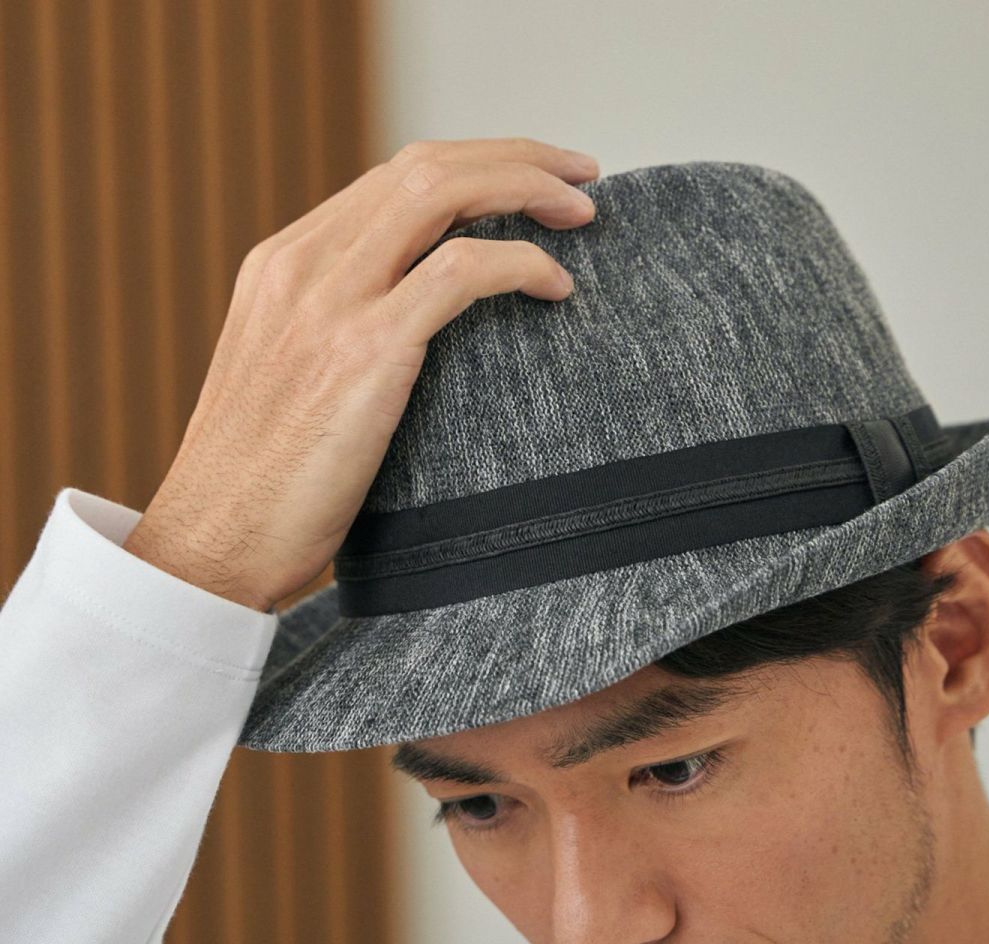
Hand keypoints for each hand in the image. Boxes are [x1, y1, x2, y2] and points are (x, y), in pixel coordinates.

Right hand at [122, 136, 599, 611]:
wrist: (210, 547)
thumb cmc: (259, 494)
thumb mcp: (287, 388)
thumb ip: (335, 342)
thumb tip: (410, 346)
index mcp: (280, 267)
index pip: (391, 183)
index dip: (473, 171)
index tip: (529, 185)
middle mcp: (300, 265)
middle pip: (424, 167)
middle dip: (515, 157)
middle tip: (581, 175)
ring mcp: (328, 302)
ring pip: (443, 192)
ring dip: (526, 186)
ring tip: (584, 212)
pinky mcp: (363, 350)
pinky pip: (462, 270)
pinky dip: (521, 264)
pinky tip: (556, 287)